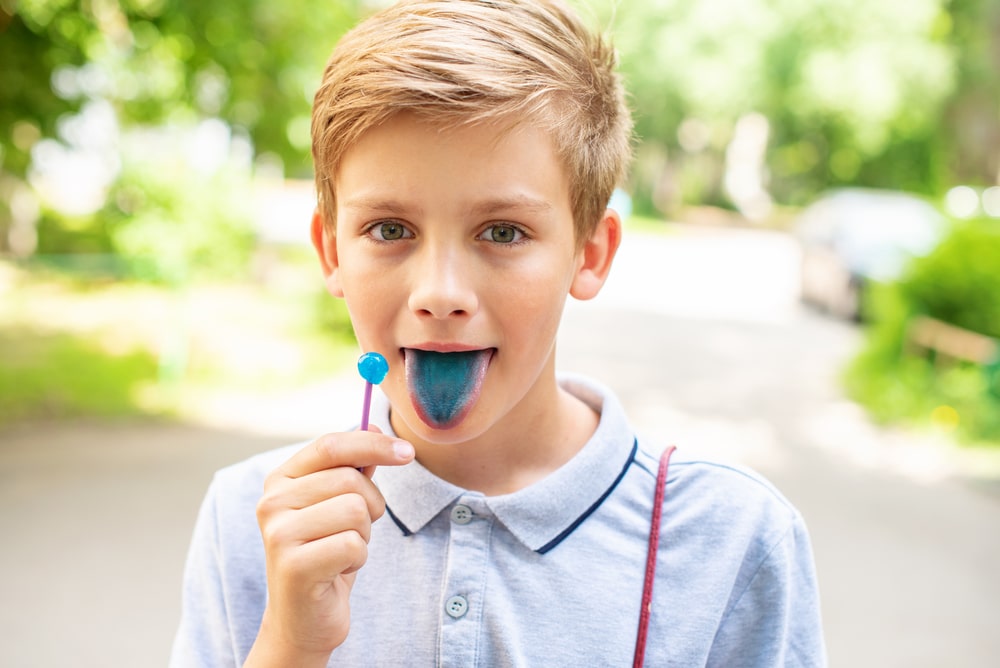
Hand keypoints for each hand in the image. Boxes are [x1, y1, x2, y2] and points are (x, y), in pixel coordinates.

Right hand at [245, 428, 414, 666]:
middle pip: (351, 479)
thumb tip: (375, 424)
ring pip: (355, 510)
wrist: (304, 617)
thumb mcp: (339, 503)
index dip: (374, 444)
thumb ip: (353, 465)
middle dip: (370, 506)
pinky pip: (354, 544)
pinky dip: (357, 559)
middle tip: (354, 530)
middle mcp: (272, 501)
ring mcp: (278, 533)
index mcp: (281, 478)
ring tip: (341, 551)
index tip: (407, 452)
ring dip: (363, 534)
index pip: (332, 444)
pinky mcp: (293, 565)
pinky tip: (337, 570)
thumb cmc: (327, 553)